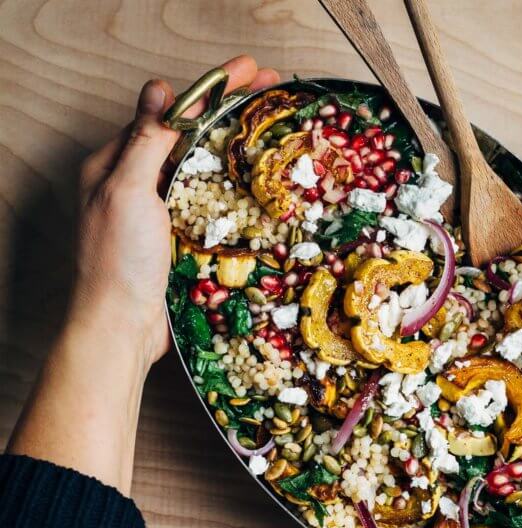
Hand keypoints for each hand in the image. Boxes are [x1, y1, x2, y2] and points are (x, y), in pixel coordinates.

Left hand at [8, 57, 278, 493]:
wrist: (122, 329)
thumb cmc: (119, 262)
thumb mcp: (129, 191)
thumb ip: (146, 141)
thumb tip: (162, 90)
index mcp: (116, 164)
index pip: (169, 113)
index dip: (211, 91)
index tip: (252, 76)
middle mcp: (136, 185)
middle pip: (188, 137)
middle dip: (231, 113)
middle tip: (276, 95)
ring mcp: (157, 216)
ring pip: (200, 171)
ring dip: (236, 149)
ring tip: (274, 133)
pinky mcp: (176, 243)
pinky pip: (206, 206)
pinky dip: (231, 190)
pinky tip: (258, 185)